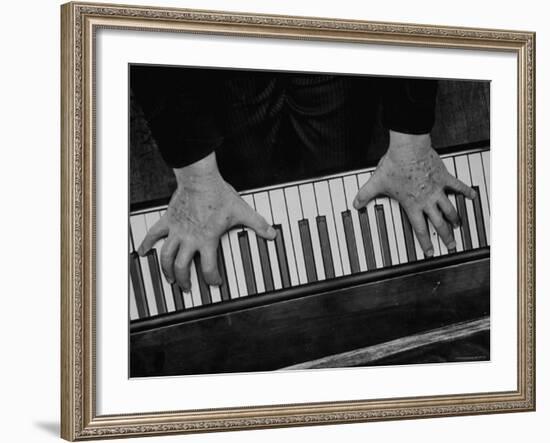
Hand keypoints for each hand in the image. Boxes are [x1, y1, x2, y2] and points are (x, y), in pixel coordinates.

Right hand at [138, 152, 275, 290]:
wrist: (200, 179)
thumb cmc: (218, 195)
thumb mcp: (242, 212)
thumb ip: (258, 224)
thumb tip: (272, 232)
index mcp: (207, 240)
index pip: (209, 268)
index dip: (212, 279)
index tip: (214, 283)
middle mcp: (190, 239)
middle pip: (182, 267)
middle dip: (184, 281)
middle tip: (187, 287)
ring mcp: (177, 231)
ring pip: (166, 256)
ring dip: (166, 270)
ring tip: (169, 279)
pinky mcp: (168, 221)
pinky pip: (154, 234)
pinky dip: (146, 243)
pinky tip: (141, 252)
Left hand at [353, 131, 475, 256]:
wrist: (409, 149)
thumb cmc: (395, 165)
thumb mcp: (376, 183)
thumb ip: (365, 194)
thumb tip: (356, 203)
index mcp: (412, 205)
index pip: (419, 229)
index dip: (424, 243)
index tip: (430, 252)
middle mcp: (427, 200)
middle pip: (439, 223)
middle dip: (445, 236)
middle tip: (452, 245)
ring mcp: (437, 189)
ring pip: (449, 208)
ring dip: (454, 218)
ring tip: (458, 225)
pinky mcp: (444, 177)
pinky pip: (458, 186)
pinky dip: (466, 191)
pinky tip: (473, 196)